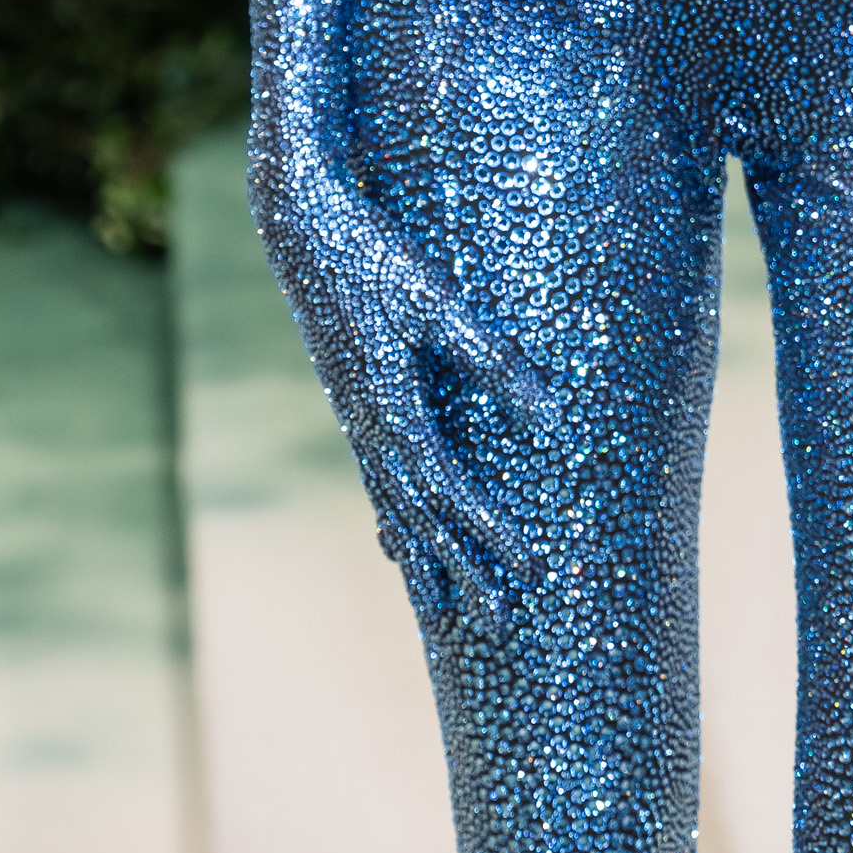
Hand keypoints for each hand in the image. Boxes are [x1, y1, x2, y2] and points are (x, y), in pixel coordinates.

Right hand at [251, 145, 550, 626]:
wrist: (299, 228)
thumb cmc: (373, 256)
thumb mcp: (437, 302)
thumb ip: (492, 362)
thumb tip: (552, 421)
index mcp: (390, 409)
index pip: (449, 492)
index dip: (490, 534)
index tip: (530, 571)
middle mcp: (368, 426)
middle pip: (420, 516)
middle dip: (461, 568)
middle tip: (502, 624)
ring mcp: (354, 416)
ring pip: (391, 503)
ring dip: (421, 555)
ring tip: (439, 609)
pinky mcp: (350, 399)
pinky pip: (374, 476)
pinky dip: (390, 517)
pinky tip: (393, 538)